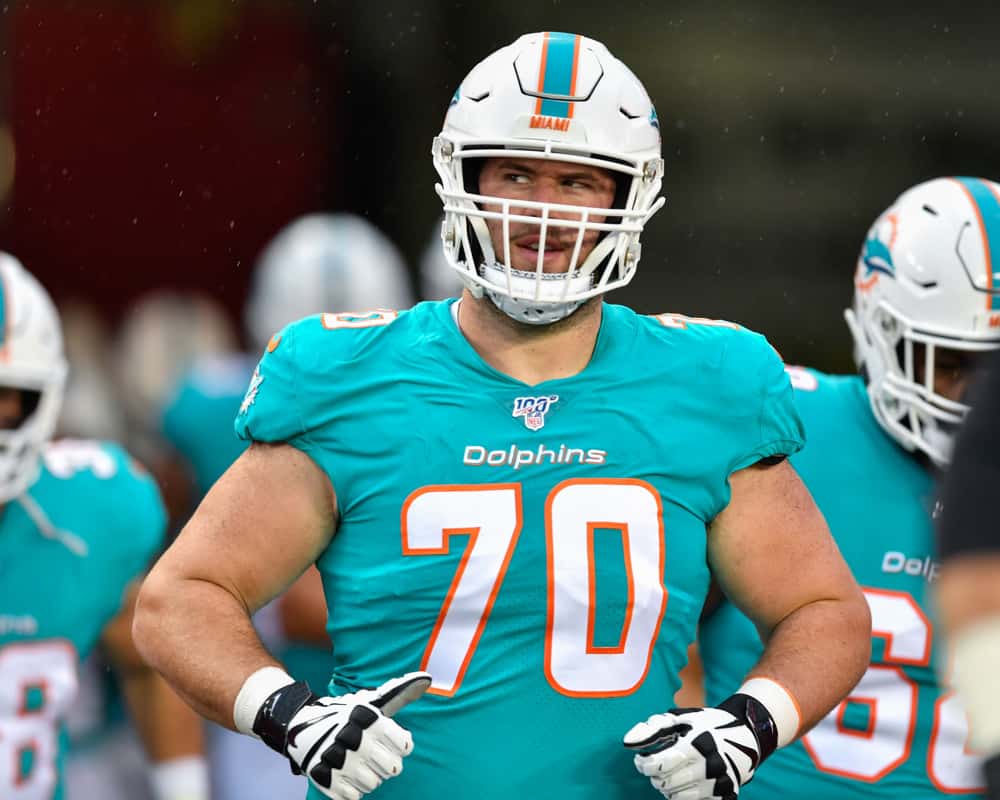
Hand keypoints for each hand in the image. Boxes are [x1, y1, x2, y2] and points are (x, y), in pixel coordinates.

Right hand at [253, 671, 431, 799]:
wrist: (301, 726)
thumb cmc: (348, 715)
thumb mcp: (372, 701)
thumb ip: (400, 693)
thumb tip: (427, 678)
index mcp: (369, 718)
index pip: (405, 747)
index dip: (400, 745)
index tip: (389, 740)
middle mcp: (355, 738)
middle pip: (392, 769)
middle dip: (385, 763)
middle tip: (373, 754)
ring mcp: (338, 760)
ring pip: (374, 784)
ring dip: (368, 776)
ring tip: (357, 762)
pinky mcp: (324, 779)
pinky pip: (353, 797)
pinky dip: (351, 789)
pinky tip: (345, 773)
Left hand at [623, 695, 776, 799]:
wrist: (745, 736)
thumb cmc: (705, 724)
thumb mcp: (680, 718)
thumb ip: (652, 728)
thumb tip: (628, 742)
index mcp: (696, 745)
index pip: (659, 765)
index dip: (644, 765)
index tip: (641, 761)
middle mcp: (709, 766)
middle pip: (667, 784)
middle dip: (655, 777)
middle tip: (657, 768)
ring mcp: (719, 783)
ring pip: (679, 798)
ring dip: (668, 789)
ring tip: (669, 776)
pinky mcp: (726, 796)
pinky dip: (684, 797)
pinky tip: (683, 784)